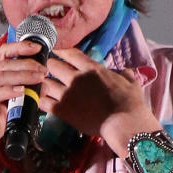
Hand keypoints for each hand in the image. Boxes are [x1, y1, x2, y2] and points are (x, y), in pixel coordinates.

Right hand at [0, 40, 45, 172]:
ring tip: (38, 78)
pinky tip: (20, 91)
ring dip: (21, 76)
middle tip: (44, 69)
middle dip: (26, 64)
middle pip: (2, 64)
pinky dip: (7, 92)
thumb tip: (39, 89)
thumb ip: (17, 99)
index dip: (20, 48)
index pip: (1, 55)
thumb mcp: (3, 112)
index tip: (38, 48)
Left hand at [39, 47, 158, 152]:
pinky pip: (43, 102)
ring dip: (43, 83)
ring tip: (42, 85)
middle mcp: (77, 78)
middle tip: (47, 69)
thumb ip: (124, 74)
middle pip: (53, 64)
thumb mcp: (130, 82)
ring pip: (45, 82)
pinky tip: (42, 101)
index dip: (60, 50)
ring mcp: (67, 94)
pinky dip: (41, 100)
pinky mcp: (62, 110)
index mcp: (92, 68)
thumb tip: (126, 72)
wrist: (124, 123)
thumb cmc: (130, 103)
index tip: (55, 49)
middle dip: (49, 66)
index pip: (70, 53)